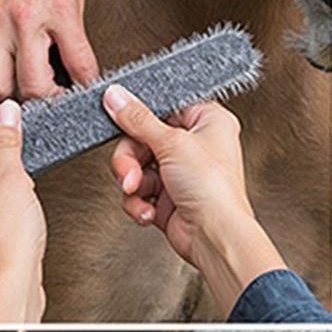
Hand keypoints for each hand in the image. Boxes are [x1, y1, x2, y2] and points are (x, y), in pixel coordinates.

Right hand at [0, 0, 97, 99]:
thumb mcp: (76, 0)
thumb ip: (77, 42)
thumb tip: (81, 77)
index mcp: (56, 12)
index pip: (78, 66)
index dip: (85, 88)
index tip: (84, 93)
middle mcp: (21, 22)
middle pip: (30, 87)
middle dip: (46, 101)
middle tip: (54, 97)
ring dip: (13, 96)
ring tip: (27, 89)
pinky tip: (10, 71)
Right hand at [101, 87, 287, 315]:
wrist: (215, 236)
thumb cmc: (213, 189)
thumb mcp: (172, 142)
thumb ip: (138, 119)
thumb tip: (117, 96)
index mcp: (208, 122)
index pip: (163, 107)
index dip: (139, 116)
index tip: (119, 117)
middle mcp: (196, 147)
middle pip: (143, 139)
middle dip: (130, 159)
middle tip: (128, 171)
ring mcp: (182, 174)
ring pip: (138, 168)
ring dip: (133, 183)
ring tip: (137, 191)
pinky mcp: (170, 199)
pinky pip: (140, 193)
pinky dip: (139, 203)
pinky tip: (149, 211)